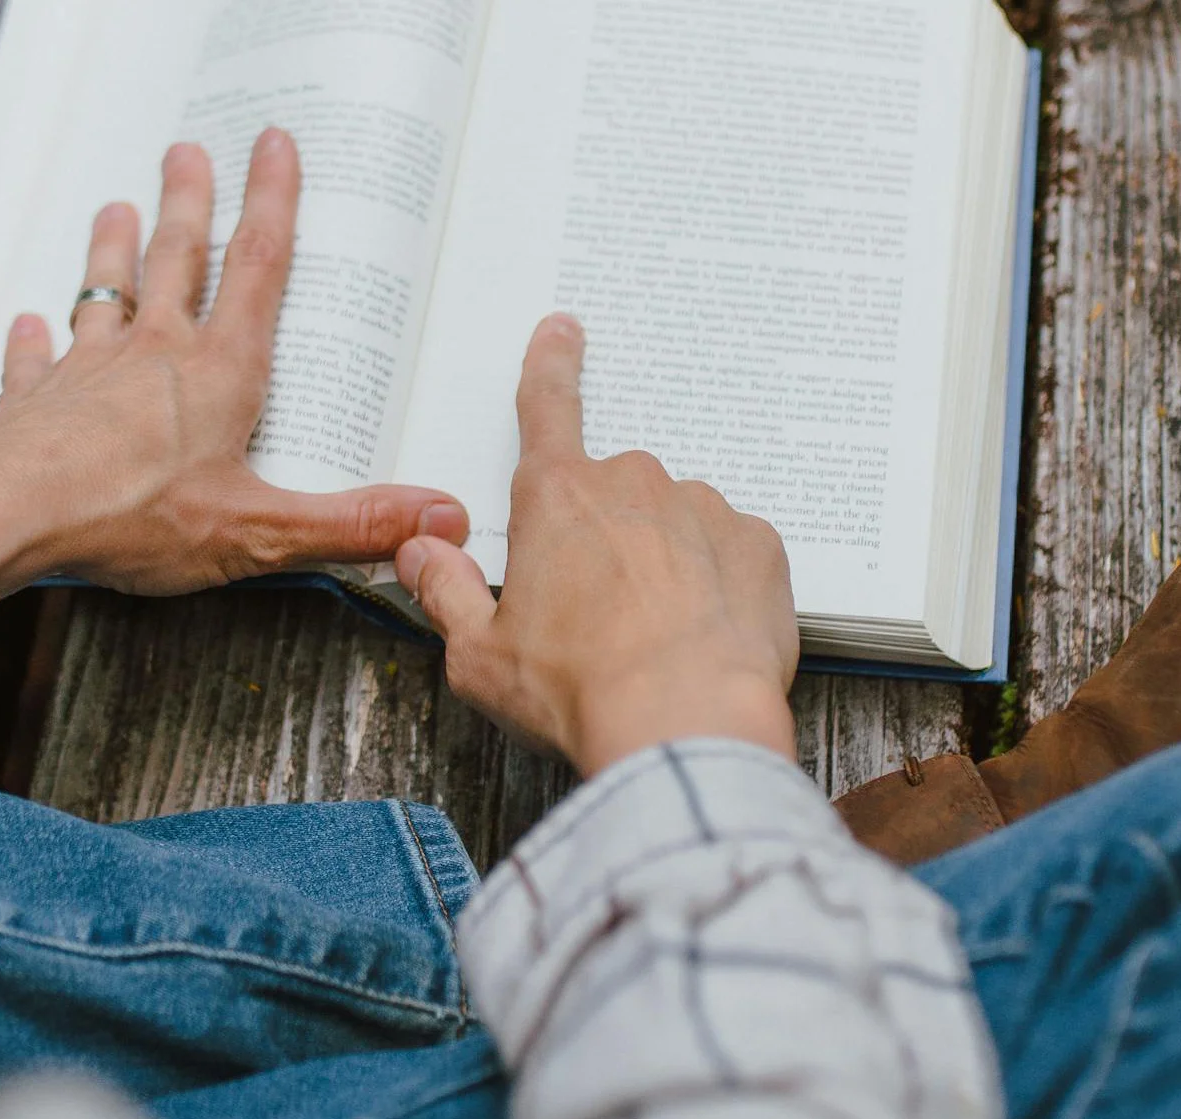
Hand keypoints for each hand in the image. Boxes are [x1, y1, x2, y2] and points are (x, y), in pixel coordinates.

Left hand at [0, 132, 468, 653]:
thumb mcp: (260, 532)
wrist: (3, 515)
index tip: (276, 145)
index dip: (274, 204)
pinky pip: (34, 362)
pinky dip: (32, 343)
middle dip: (189, 202)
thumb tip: (440, 517)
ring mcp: (87, 374)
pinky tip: (27, 327)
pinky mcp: (31, 405)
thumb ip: (352, 524)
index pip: (258, 269)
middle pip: (177, 259)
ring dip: (112, 250)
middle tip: (188, 151)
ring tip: (116, 210)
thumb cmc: (129, 517)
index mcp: (219, 374)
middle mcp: (153, 356)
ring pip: (104, 293)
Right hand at [395, 315, 800, 776]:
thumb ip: (447, 593)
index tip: (563, 331)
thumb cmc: (576, 690)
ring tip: (655, 639)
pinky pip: (730, 553)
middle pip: (612, 494)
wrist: (684, 726)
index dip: (550, 365)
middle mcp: (632, 485)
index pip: (547, 408)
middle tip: (600, 615)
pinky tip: (704, 636)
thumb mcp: (479, 654)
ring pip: (675, 523)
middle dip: (607, 539)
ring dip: (665, 562)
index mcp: (556, 499)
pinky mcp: (758, 546)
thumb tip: (422, 551)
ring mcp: (703, 509)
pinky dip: (718, 585)